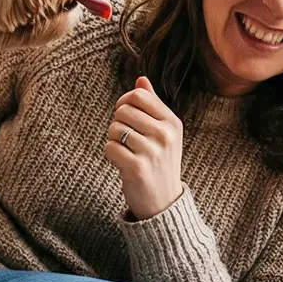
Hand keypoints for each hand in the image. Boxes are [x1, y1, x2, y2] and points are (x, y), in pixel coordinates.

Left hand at [104, 76, 184, 220]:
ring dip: (113, 140)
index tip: (125, 117)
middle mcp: (165, 135)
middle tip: (126, 140)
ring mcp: (152, 151)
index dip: (124, 103)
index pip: (138, 95)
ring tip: (126, 152)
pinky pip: (109, 147)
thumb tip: (141, 79)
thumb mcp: (164, 133)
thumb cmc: (160, 163)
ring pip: (114, 129)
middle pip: (123, 110)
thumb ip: (152, 105)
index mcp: (172, 122)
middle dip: (117, 123)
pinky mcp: (137, 168)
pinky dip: (110, 154)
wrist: (163, 202)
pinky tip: (121, 163)